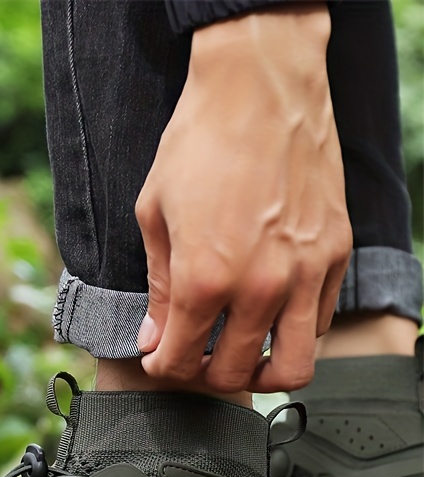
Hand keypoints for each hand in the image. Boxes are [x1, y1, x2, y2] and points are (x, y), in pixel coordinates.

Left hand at [135, 5, 351, 393]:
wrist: (261, 87)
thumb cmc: (198, 145)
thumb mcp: (155, 216)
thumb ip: (158, 288)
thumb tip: (154, 340)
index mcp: (204, 278)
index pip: (180, 359)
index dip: (162, 369)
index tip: (158, 360)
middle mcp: (259, 286)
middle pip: (234, 374)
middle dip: (204, 376)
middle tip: (193, 358)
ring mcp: (305, 274)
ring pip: (293, 367)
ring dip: (260, 373)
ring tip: (239, 355)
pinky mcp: (335, 256)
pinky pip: (321, 324)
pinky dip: (294, 335)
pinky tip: (270, 317)